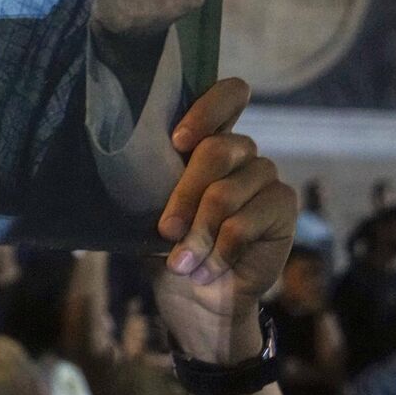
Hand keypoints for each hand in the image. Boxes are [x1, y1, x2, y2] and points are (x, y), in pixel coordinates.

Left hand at [152, 79, 298, 363]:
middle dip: (184, 194)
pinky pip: (245, 224)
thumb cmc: (167, 248)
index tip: (178, 140)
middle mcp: (242, 151)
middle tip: (165, 230)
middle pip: (219, 150)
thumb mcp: (148, 212)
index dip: (208, 108)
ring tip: (181, 263)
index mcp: (209, 140)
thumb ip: (146, 184)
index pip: (228, 96)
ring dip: (198, 234)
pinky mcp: (283, 207)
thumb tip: (112, 163)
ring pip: (227, 193)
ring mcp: (266, 177)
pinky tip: (207, 270)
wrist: (195, 299)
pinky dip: (219, 252)